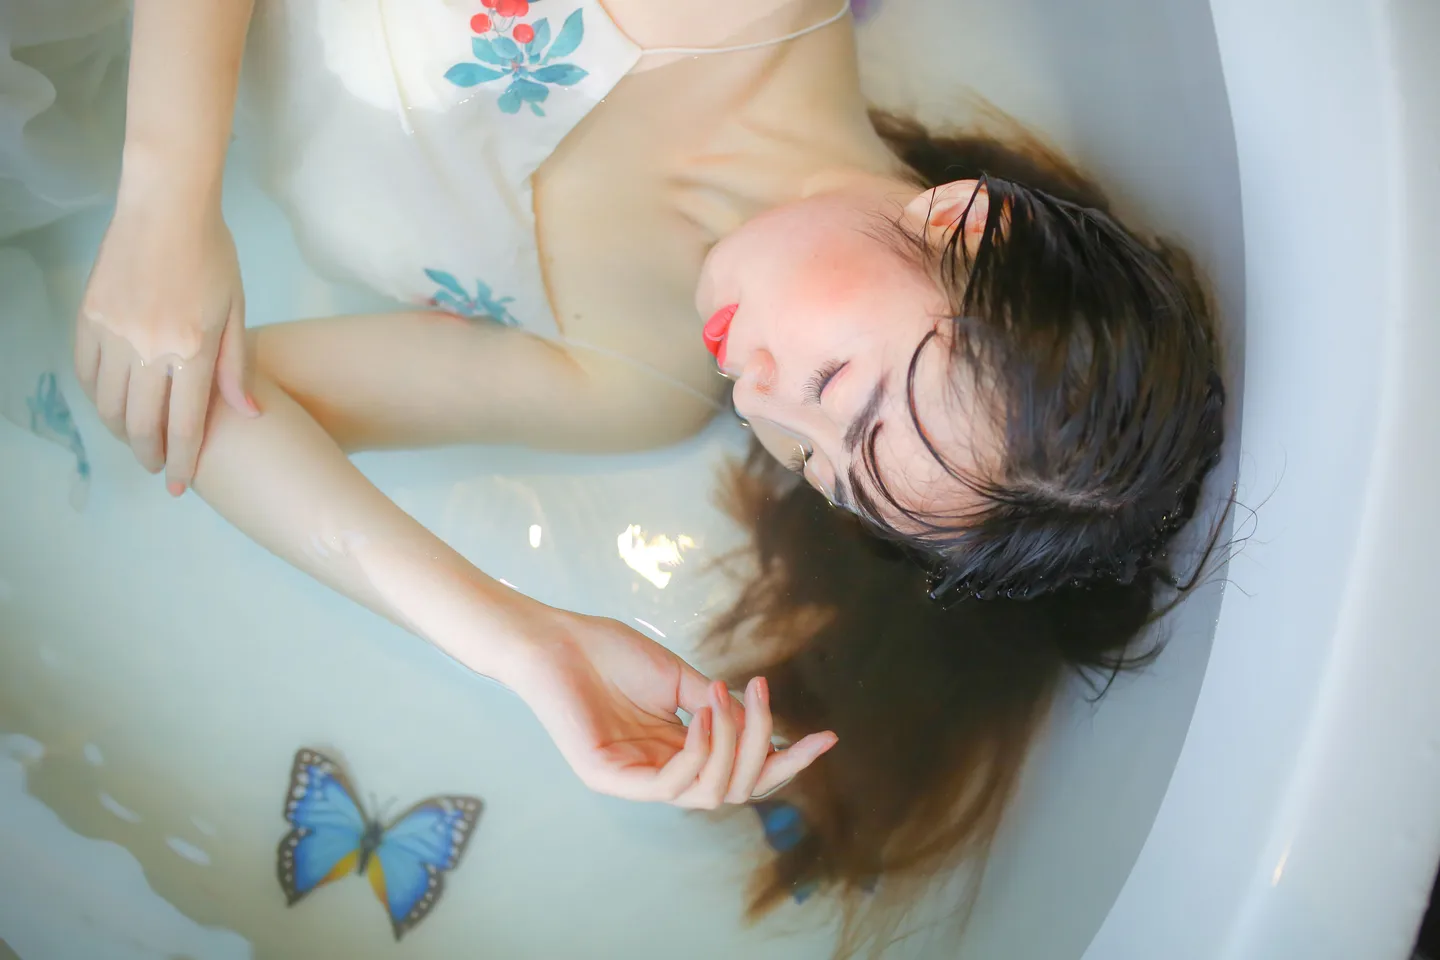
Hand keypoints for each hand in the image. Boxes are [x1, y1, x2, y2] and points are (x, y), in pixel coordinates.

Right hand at [75, 188, 256, 494]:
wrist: (165, 205)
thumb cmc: (212, 255)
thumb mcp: (236, 310)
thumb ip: (237, 366)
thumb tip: (247, 415)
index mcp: (192, 349)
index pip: (185, 426)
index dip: (182, 462)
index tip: (180, 485)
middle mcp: (148, 348)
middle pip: (141, 424)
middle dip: (150, 454)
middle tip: (160, 467)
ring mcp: (113, 333)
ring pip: (108, 404)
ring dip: (121, 431)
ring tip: (137, 440)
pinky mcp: (89, 317)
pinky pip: (86, 372)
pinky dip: (97, 396)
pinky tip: (112, 404)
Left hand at [510, 610, 837, 806]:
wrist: (556, 640)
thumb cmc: (610, 653)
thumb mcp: (680, 679)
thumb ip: (717, 707)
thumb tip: (762, 723)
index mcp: (680, 751)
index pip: (743, 772)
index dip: (786, 760)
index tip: (828, 738)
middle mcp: (661, 773)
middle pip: (736, 789)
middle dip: (763, 750)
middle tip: (761, 699)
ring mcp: (634, 781)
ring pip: (710, 792)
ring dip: (731, 746)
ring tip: (726, 699)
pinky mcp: (609, 779)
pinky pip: (671, 786)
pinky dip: (699, 753)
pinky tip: (704, 715)